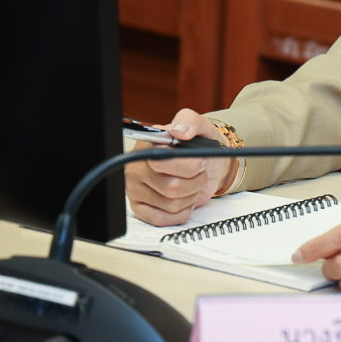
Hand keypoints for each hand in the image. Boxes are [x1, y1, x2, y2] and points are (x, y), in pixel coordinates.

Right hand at [125, 108, 231, 225]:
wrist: (205, 166)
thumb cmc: (199, 148)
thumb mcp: (201, 128)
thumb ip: (191, 122)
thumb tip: (179, 130)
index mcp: (148, 145)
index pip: (164, 162)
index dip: (189, 166)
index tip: (198, 162)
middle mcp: (136, 166)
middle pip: (172, 187)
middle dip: (195, 182)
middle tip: (197, 173)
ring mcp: (135, 189)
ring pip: (171, 205)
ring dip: (190, 196)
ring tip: (190, 184)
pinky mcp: (140, 208)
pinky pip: (164, 219)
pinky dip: (182, 212)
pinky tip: (183, 199)